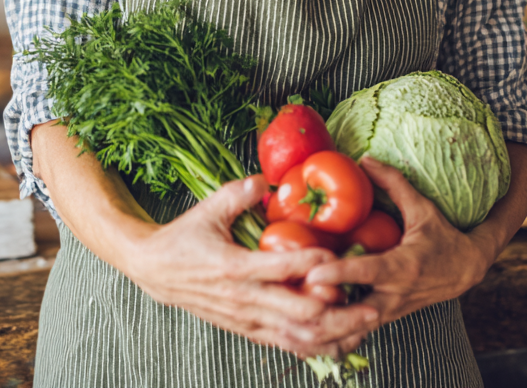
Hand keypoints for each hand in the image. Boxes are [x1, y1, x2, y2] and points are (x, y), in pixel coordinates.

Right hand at [123, 174, 377, 358]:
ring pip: (298, 338)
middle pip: (299, 314)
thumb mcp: (209, 207)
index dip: (312, 264)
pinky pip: (287, 345)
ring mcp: (246, 320)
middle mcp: (244, 300)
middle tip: (370, 298)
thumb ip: (240, 193)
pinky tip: (341, 339)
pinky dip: (316, 345)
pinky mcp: (247, 331)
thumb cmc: (184, 237)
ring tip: (365, 322)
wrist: (156, 271)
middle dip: (339, 310)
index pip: (281, 269)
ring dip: (335, 333)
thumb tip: (269, 181)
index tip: (338, 256)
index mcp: (234, 267)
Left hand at [304, 157, 494, 353]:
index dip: (339, 273)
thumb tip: (364, 159)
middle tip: (292, 298)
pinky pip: (358, 327)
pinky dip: (337, 327)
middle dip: (325, 310)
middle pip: (354, 311)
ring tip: (294, 311)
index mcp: (403, 267)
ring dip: (327, 322)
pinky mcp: (386, 317)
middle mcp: (395, 295)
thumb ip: (394, 184)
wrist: (466, 270)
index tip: (313, 272)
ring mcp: (390, 310)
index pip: (367, 272)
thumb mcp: (422, 208)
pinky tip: (312, 319)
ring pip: (354, 326)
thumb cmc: (442, 236)